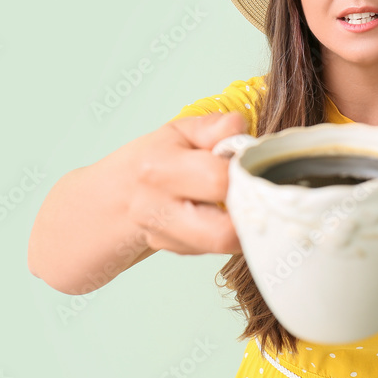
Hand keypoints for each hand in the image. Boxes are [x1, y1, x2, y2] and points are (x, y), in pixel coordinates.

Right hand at [119, 111, 247, 254]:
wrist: (116, 194)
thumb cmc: (155, 157)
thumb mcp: (178, 132)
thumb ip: (211, 128)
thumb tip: (238, 126)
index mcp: (160, 170)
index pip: (218, 179)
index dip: (245, 172)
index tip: (254, 164)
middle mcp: (157, 209)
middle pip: (222, 232)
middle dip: (249, 213)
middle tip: (260, 194)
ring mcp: (163, 236)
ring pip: (221, 246)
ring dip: (242, 227)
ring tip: (244, 203)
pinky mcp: (174, 250)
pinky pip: (214, 248)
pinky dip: (226, 234)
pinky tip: (223, 215)